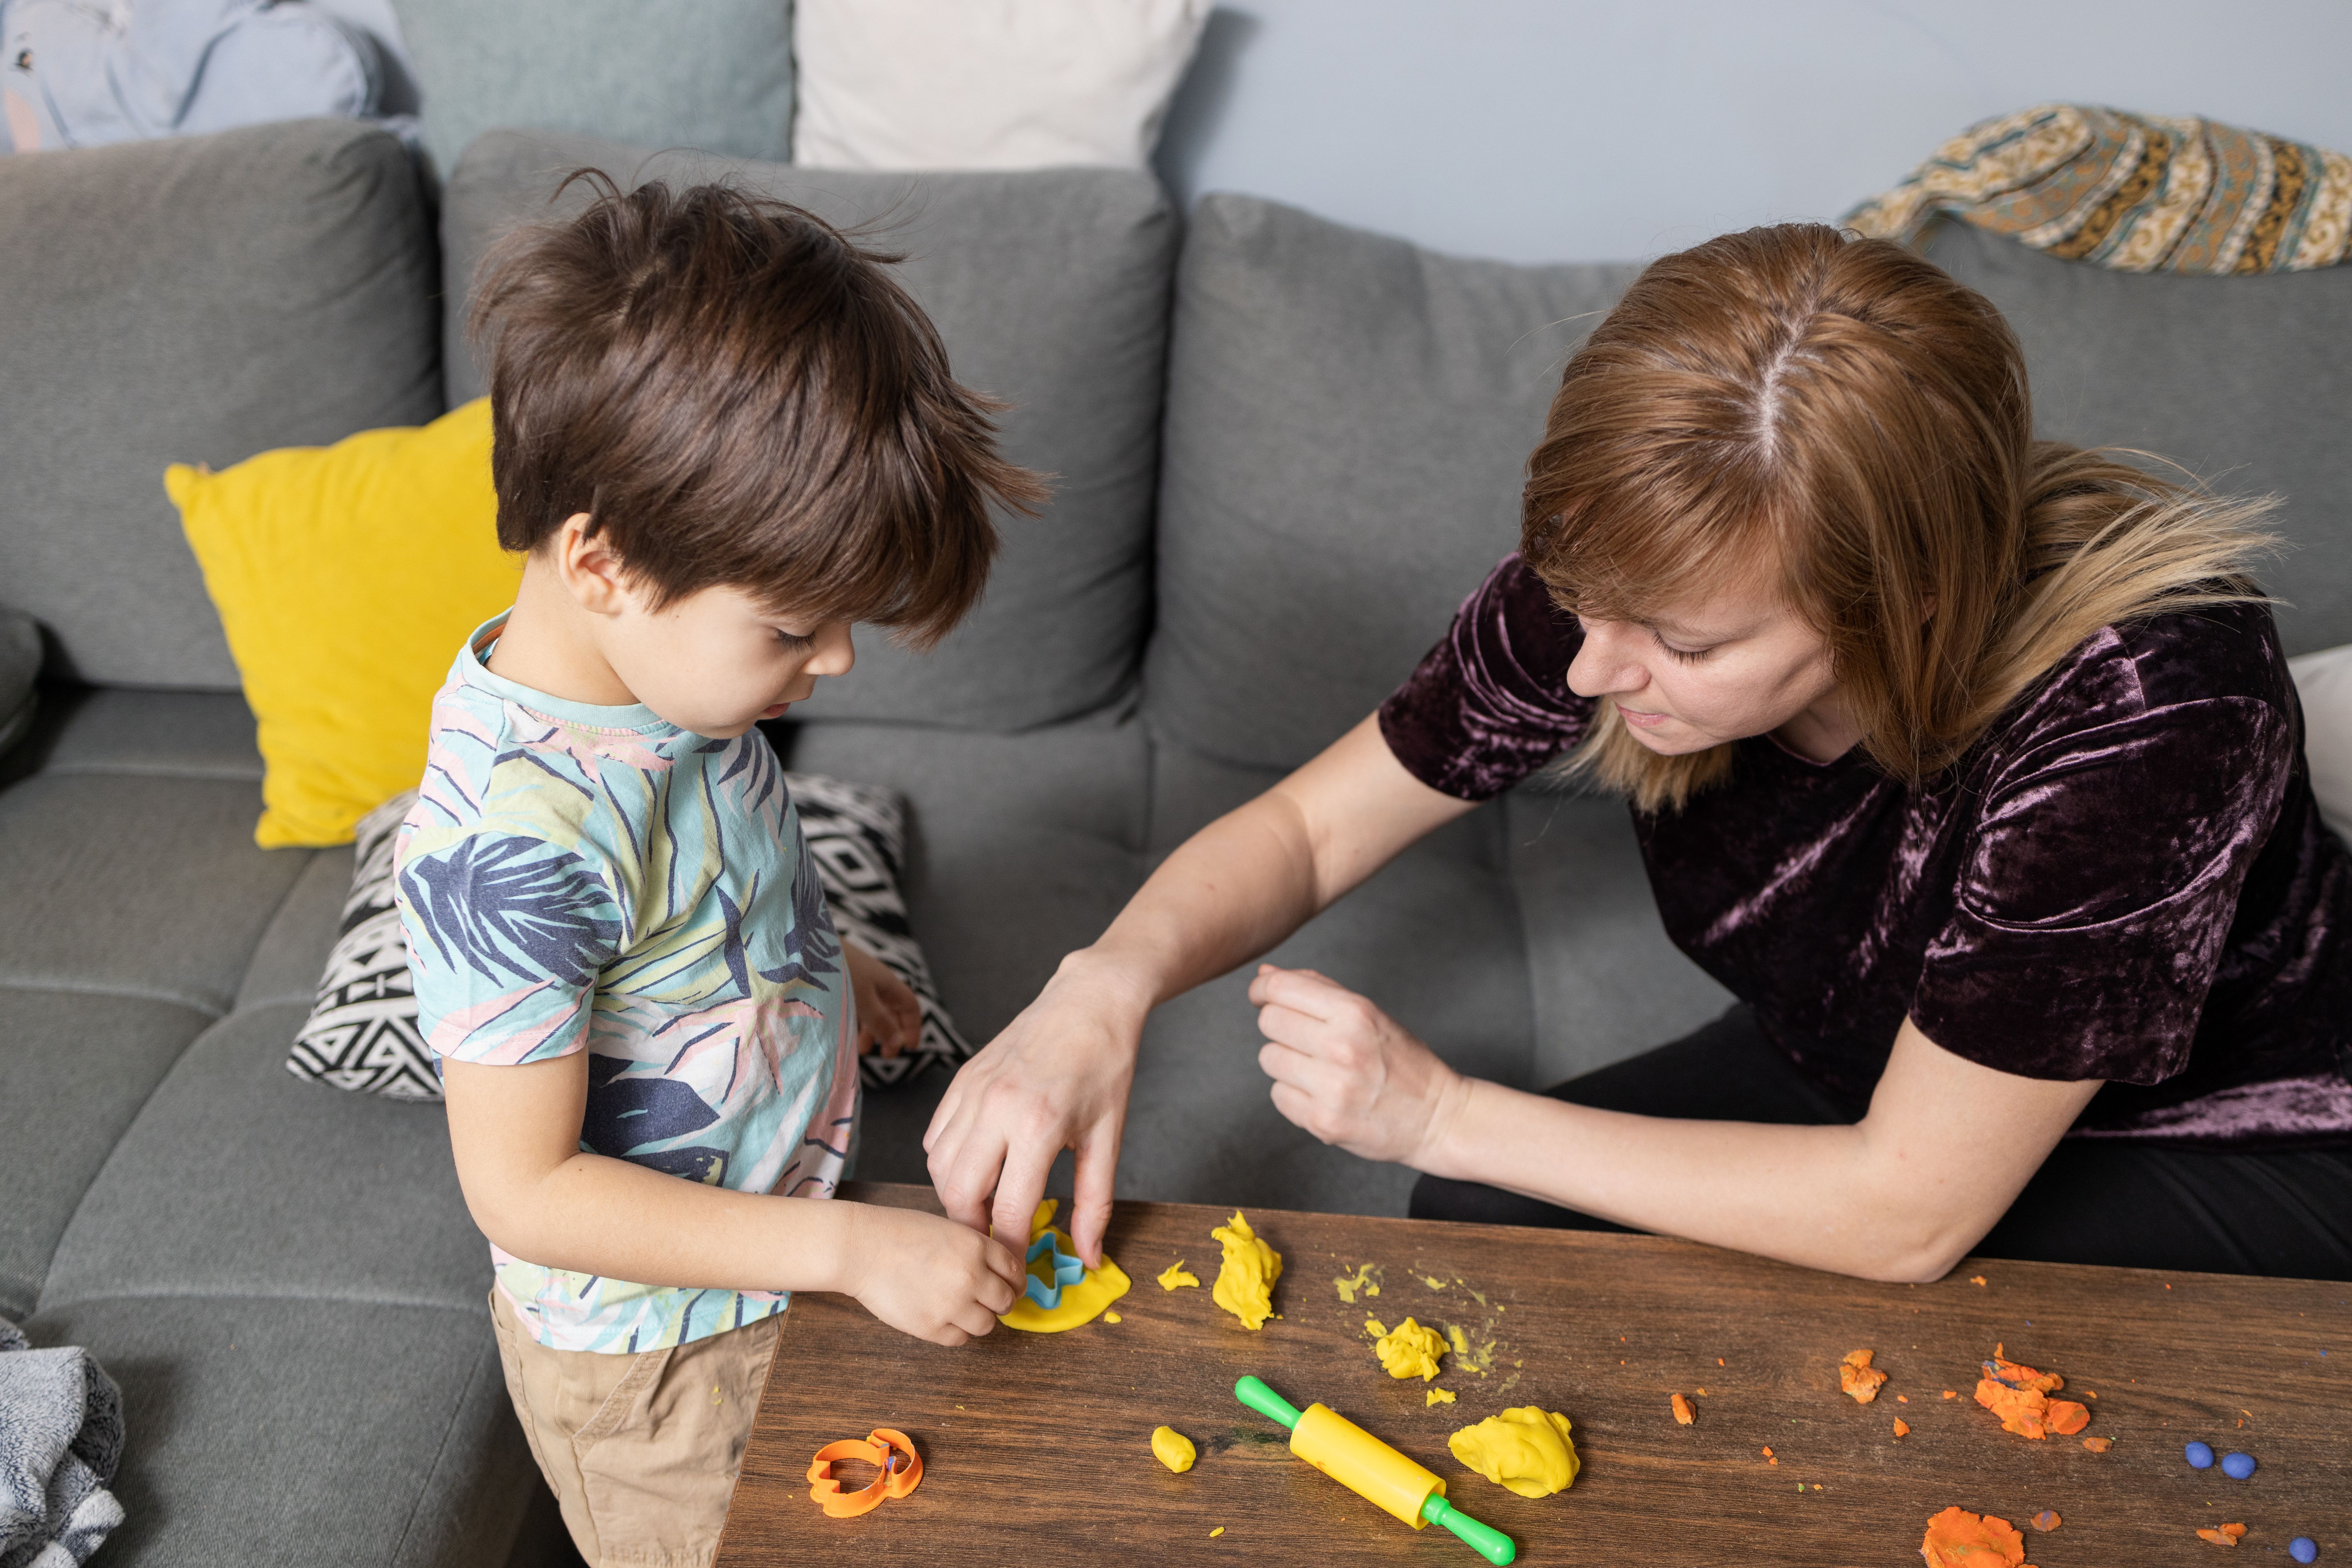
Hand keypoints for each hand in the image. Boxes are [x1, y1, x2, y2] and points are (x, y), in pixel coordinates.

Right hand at [834, 1202, 1025, 1345]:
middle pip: (1006, 1301)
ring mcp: (952, 1304)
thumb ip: (976, 1250)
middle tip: (986, 1300)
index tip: (1011, 1286)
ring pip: (986, 1325)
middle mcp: (971, 1276)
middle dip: (999, 1302)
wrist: (862, 1248)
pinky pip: (959, 1339)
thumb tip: (998, 1273)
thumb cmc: (900, 1233)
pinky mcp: (931, 1327)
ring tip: (959, 1308)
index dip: (1015, 1281)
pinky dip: (954, 1331)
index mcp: (977, 1246)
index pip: (1015, 1271)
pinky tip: (941, 1316)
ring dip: (978, 1318)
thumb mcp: (949, 1228)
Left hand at [843, 939, 920, 1058]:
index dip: (913, 1026)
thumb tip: (899, 1043)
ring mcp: (856, 981)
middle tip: (884, 1056)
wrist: (803, 943)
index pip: (910, 1005)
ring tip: (859, 1049)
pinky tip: (842, 1032)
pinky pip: (853, 1006)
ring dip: (870, 1031)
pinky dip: (853, 1022)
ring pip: (871, 1009)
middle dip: (891, 1033)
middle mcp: (874, 981)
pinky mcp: (838, 983)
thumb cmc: (837, 971)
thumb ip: (880, 1023)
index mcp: (886, 983)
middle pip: (891, 1010)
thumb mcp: (862, 1001)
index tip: (909, 1048)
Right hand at [923, 950, 1145, 1267]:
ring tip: (986, 1207)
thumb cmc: (1105, 1068)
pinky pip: (935, 1137)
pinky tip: (975, 1169)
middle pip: (958, 1193)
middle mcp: (995, 1107)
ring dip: (956, 1197)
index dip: (1008, 1250)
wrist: (1088, 1002)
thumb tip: (1088, 1257)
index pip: (1007, 1209)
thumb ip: (1095, 1203)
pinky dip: (946, 1163)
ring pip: (939, 1166)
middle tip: (993, 1243)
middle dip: (971, 1229)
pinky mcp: (960, 1080)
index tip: (1015, 1271)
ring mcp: (972, 1091)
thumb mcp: (1108, 1139)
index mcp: (1037, 1124)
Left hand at [1249, 965, 1469, 1166]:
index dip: (1262, 990)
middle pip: (1269, 1022)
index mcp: (1356, 1013)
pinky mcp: (1324, 1122)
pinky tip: (1321, 1094)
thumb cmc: (1402, 1061)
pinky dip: (1294, 1094)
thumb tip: (1265, 976)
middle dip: (1279, 1026)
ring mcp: (1332, 1088)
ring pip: (1269, 1058)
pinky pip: (1279, 1095)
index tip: (1260, 996)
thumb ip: (1317, 990)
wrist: (1436, 1117)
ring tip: (1318, 1069)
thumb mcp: (1369, 1014)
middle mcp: (1342, 1047)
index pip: (1281, 989)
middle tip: (1304, 1038)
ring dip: (1286, 1061)